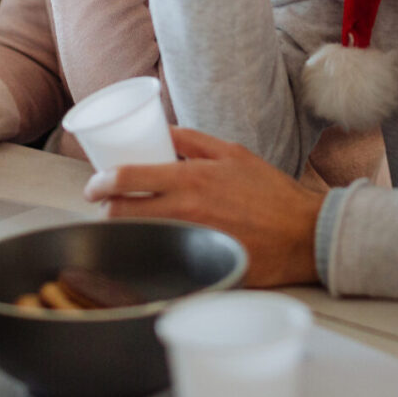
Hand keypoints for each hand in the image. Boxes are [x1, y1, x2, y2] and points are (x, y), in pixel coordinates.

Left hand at [83, 127, 324, 285]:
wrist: (304, 234)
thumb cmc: (270, 192)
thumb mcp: (233, 152)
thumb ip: (192, 140)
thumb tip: (159, 130)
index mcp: (192, 179)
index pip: (127, 178)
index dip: (100, 182)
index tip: (94, 186)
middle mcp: (186, 211)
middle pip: (122, 214)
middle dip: (106, 210)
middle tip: (107, 207)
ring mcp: (190, 242)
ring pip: (137, 238)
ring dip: (126, 232)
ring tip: (130, 225)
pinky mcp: (200, 266)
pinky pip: (161, 261)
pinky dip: (151, 253)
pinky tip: (154, 249)